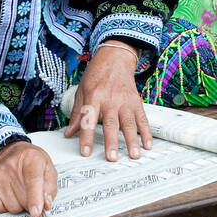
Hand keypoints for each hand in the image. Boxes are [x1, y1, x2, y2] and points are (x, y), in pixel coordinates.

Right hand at [0, 141, 57, 216]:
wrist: (11, 152)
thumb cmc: (30, 161)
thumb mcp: (48, 170)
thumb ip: (49, 189)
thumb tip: (45, 205)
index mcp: (31, 159)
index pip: (33, 181)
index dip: (35, 199)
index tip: (36, 213)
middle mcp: (11, 165)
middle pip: (24, 199)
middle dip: (31, 203)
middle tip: (31, 192)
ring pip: (12, 207)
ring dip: (19, 204)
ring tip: (19, 190)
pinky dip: (4, 207)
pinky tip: (8, 195)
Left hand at [64, 43, 152, 160]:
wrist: (115, 57)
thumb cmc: (96, 75)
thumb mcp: (82, 90)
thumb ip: (77, 114)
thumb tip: (69, 133)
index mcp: (93, 97)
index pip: (88, 120)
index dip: (86, 137)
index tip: (85, 152)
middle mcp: (110, 100)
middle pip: (110, 124)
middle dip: (111, 142)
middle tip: (111, 158)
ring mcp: (125, 101)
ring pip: (129, 123)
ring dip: (132, 141)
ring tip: (133, 156)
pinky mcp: (136, 102)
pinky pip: (142, 119)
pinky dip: (146, 132)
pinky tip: (148, 145)